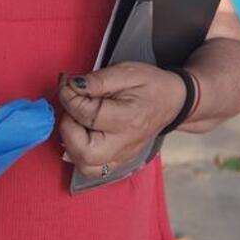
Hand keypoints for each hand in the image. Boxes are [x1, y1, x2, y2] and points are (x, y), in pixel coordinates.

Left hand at [57, 62, 185, 178]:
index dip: (68, 96)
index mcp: (127, 119)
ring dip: (71, 142)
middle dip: (67, 126)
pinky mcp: (118, 161)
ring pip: (84, 166)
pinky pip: (91, 168)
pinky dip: (78, 152)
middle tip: (71, 104)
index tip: (67, 82)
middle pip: (84, 152)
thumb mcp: (126, 72)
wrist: (173, 101)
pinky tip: (81, 131)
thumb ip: (97, 80)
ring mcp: (121, 156)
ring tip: (76, 118)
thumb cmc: (150, 84)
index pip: (87, 115)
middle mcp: (124, 144)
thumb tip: (72, 85)